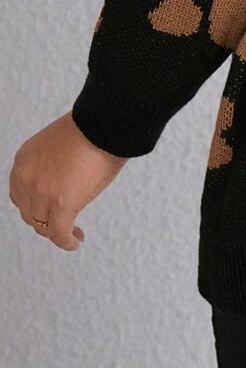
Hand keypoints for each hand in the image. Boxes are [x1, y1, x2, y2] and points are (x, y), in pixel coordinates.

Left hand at [9, 112, 127, 249]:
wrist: (103, 125)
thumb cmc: (91, 128)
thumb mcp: (57, 144)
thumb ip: (53, 164)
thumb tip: (67, 178)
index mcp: (24, 161)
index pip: (20, 194)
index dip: (34, 207)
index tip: (47, 211)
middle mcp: (26, 179)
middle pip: (29, 213)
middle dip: (45, 221)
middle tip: (62, 224)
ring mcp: (42, 193)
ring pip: (43, 226)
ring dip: (57, 233)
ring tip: (73, 234)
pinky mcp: (61, 205)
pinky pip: (59, 233)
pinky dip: (67, 241)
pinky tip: (75, 242)